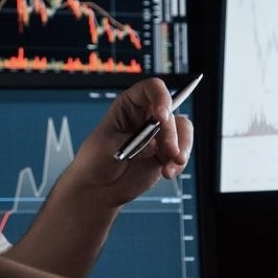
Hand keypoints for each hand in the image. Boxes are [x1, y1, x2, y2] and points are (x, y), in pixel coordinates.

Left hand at [69, 78, 193, 206]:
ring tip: (172, 164)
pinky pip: (182, 151)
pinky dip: (178, 163)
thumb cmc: (95, 160)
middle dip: (172, 132)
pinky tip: (167, 172)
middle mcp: (147, 116)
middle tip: (169, 150)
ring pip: (183, 129)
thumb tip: (154, 144)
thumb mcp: (107, 147)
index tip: (162, 116)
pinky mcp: (166, 153)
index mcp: (129, 105)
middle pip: (170, 112)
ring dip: (182, 147)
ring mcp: (158, 134)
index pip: (151, 89)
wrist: (99, 188)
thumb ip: (133, 142)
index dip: (161, 98)